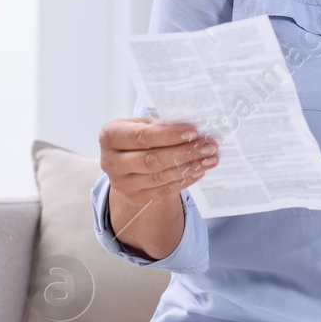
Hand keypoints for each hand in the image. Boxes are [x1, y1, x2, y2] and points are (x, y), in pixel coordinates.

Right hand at [98, 117, 219, 207]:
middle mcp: (111, 161)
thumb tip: (194, 128)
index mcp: (110, 135)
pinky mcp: (135, 197)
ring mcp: (122, 183)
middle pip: (152, 159)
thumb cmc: (138, 136)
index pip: (141, 136)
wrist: (127, 162)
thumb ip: (162, 125)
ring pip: (160, 177)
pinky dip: (184, 179)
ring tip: (209, 158)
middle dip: (184, 152)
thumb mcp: (144, 124)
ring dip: (189, 167)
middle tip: (208, 146)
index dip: (169, 135)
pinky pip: (164, 190)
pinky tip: (199, 170)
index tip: (193, 131)